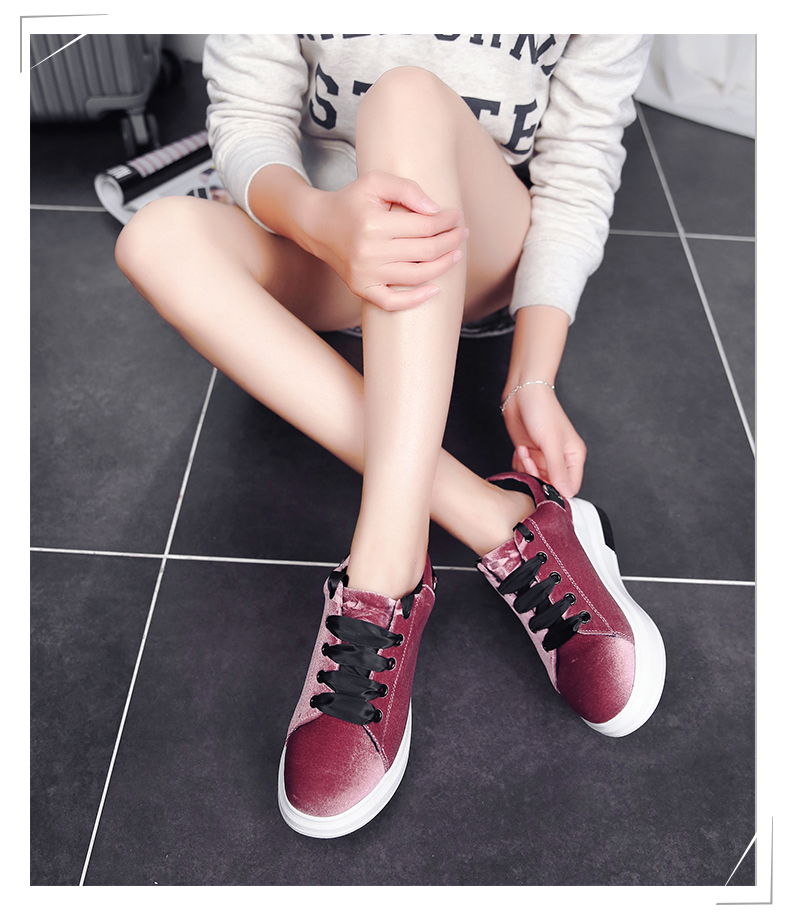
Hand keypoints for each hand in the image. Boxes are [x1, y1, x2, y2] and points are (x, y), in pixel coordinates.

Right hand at [307, 170, 466, 310]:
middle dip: (450, 242)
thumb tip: (436, 210)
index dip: (446, 222)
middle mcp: (370, 253)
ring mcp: (365, 275)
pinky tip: (435, 289)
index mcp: (374, 225)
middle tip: (462, 233)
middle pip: (425, 252)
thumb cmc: (350, 202)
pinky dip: (416, 300)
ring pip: (417, 277)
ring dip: (443, 266)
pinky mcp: (362, 289)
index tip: (456, 216)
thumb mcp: (375, 182)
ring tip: (456, 254)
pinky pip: (393, 303)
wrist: (317, 226)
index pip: (424, 227)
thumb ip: (407, 189)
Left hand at [502, 384, 585, 498]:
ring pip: (535, 479)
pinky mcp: (529, 454)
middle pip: (550, 485)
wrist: (522, 394)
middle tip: (530, 460)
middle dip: (537, 477)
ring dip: (526, 468)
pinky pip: (524, 470)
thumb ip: (558, 469)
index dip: (557, 491)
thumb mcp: (551, 442)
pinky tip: (520, 449)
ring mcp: (544, 457)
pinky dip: (519, 464)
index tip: (544, 485)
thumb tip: (567, 493)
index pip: (571, 487)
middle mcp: (560, 459)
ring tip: (524, 450)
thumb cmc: (542, 411)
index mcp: (574, 457)